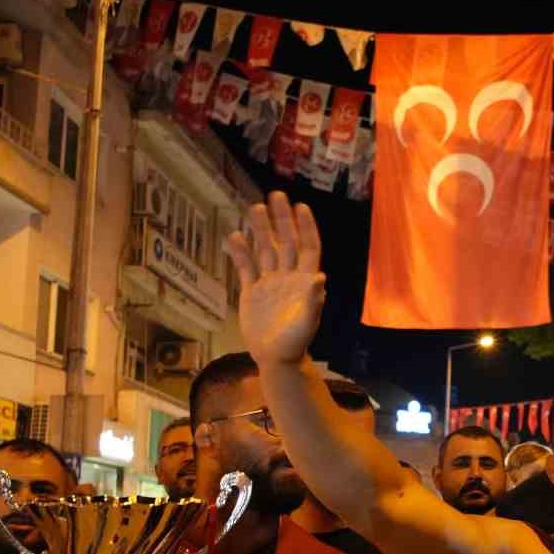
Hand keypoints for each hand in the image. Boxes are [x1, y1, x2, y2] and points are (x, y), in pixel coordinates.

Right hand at [228, 192, 325, 366]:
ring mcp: (269, 282)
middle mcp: (287, 276)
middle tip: (276, 195)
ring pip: (264, 249)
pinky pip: (245, 267)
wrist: (274, 358)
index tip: (301, 206)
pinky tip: (234, 236)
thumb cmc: (295, 342)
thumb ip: (313, 300)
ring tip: (254, 207)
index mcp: (303, 280)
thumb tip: (319, 277)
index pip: (307, 247)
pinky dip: (240, 252)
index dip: (306, 227)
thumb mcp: (307, 322)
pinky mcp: (251, 291)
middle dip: (281, 219)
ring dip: (260, 230)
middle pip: (285, 242)